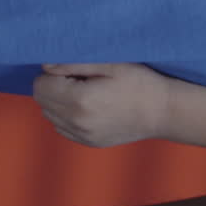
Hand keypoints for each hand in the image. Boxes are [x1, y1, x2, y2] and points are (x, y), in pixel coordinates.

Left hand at [34, 63, 174, 147]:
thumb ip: (74, 63)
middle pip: (42, 100)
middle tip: (81, 81)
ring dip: (59, 102)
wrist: (164, 112)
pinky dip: (68, 116)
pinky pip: (62, 127)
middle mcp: (77, 121)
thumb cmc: (141, 84)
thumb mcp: (111, 64)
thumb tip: (45, 65)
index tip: (77, 71)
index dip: (54, 73)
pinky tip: (90, 109)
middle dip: (54, 87)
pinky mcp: (89, 142)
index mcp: (80, 100)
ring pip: (50, 115)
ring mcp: (83, 135)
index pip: (40, 84)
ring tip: (87, 95)